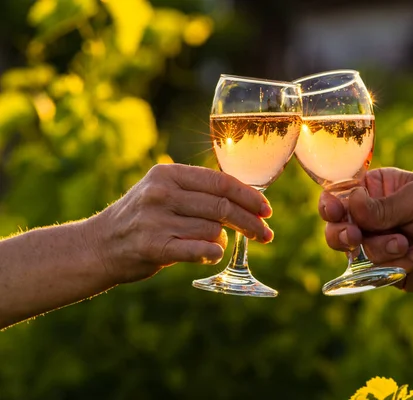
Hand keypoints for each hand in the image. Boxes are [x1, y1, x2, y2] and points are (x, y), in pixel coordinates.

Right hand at [83, 164, 272, 283]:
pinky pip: (199, 250)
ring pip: (213, 230)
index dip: (249, 197)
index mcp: (168, 173)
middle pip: (222, 207)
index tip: (267, 210)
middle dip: (251, 222)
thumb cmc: (141, 219)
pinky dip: (213, 253)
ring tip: (218, 243)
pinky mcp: (154, 246)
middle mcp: (162, 193)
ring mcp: (156, 220)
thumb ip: (198, 193)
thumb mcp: (163, 192)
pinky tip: (213, 254)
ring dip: (224, 239)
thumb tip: (246, 202)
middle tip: (266, 234)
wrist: (98, 246)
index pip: (221, 182)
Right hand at [319, 168, 412, 291]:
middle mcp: (372, 219)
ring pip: (356, 254)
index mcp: (375, 191)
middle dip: (343, 234)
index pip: (341, 196)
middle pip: (336, 228)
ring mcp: (379, 245)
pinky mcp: (389, 270)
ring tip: (408, 243)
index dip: (330, 204)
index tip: (333, 210)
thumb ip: (380, 207)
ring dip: (382, 249)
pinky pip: (377, 272)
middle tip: (356, 237)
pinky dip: (400, 264)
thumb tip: (348, 205)